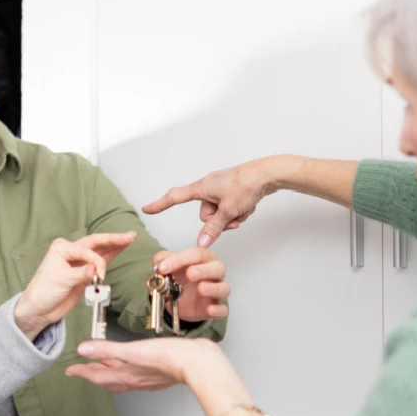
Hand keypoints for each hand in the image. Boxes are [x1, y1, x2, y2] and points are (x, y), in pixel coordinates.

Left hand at [14, 232, 136, 338]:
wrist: (39, 309)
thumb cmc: (43, 292)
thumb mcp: (61, 280)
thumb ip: (81, 273)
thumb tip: (96, 269)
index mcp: (62, 248)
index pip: (86, 250)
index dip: (96, 261)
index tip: (100, 275)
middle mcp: (70, 252)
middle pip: (95, 243)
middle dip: (113, 239)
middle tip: (129, 235)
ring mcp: (78, 262)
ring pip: (100, 251)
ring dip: (114, 245)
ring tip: (129, 238)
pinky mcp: (83, 273)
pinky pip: (100, 263)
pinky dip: (111, 256)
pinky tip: (120, 249)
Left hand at [66, 336, 232, 393]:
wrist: (199, 363)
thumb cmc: (170, 358)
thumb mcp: (133, 350)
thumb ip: (107, 349)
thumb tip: (83, 349)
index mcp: (127, 375)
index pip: (98, 376)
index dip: (82, 372)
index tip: (70, 371)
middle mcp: (136, 379)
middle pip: (108, 379)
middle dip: (94, 374)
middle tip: (82, 370)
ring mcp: (149, 378)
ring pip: (123, 378)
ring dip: (111, 372)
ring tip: (104, 367)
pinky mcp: (161, 374)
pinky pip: (137, 375)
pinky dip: (128, 370)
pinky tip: (134, 365)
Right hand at [143, 157, 281, 247]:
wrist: (269, 173)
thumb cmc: (247, 184)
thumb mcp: (228, 211)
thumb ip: (213, 228)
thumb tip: (202, 242)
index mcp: (202, 187)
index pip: (175, 197)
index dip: (160, 204)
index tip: (147, 209)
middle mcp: (209, 187)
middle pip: (204, 214)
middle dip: (217, 221)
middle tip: (232, 218)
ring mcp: (221, 189)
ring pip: (219, 214)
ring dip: (230, 218)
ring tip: (242, 212)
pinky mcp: (233, 192)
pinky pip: (229, 209)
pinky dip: (238, 212)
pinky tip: (248, 207)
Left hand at [151, 248, 229, 321]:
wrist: (177, 300)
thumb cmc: (178, 279)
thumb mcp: (168, 267)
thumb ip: (162, 261)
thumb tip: (158, 263)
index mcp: (203, 259)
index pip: (196, 254)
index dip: (179, 260)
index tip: (163, 268)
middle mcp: (213, 273)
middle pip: (217, 267)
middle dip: (204, 270)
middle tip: (190, 273)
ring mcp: (216, 291)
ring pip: (224, 288)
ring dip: (213, 288)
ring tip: (201, 288)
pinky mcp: (215, 307)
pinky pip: (222, 309)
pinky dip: (218, 310)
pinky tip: (210, 309)